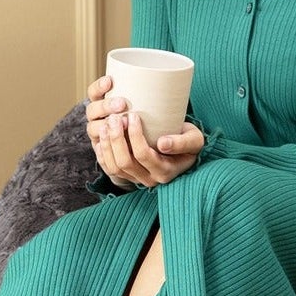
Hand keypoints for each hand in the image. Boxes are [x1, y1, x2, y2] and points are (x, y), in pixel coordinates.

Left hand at [85, 74, 205, 186]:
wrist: (185, 150)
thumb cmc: (190, 142)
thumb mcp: (194, 139)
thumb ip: (182, 142)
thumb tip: (162, 144)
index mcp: (165, 172)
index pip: (143, 154)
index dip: (134, 135)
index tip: (132, 115)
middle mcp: (150, 180)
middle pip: (125, 162)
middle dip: (116, 138)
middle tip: (115, 117)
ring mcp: (137, 179)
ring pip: (114, 167)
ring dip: (107, 145)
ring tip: (106, 124)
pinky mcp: (128, 176)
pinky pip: (109, 169)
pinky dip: (102, 154)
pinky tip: (101, 138)